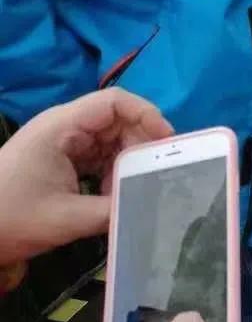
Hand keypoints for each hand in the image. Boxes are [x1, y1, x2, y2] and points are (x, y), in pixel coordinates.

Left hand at [0, 89, 172, 266]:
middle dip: (139, 144)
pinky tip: (112, 196)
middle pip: (116, 120)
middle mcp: (64, 127)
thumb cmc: (11, 218)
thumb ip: (112, 211)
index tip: (166, 142)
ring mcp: (61, 143)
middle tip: (157, 171)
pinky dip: (111, 173)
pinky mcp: (60, 160)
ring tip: (131, 190)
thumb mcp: (66, 219)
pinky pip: (97, 157)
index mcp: (62, 126)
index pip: (115, 102)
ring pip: (109, 140)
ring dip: (125, 162)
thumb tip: (150, 208)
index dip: (146, 115)